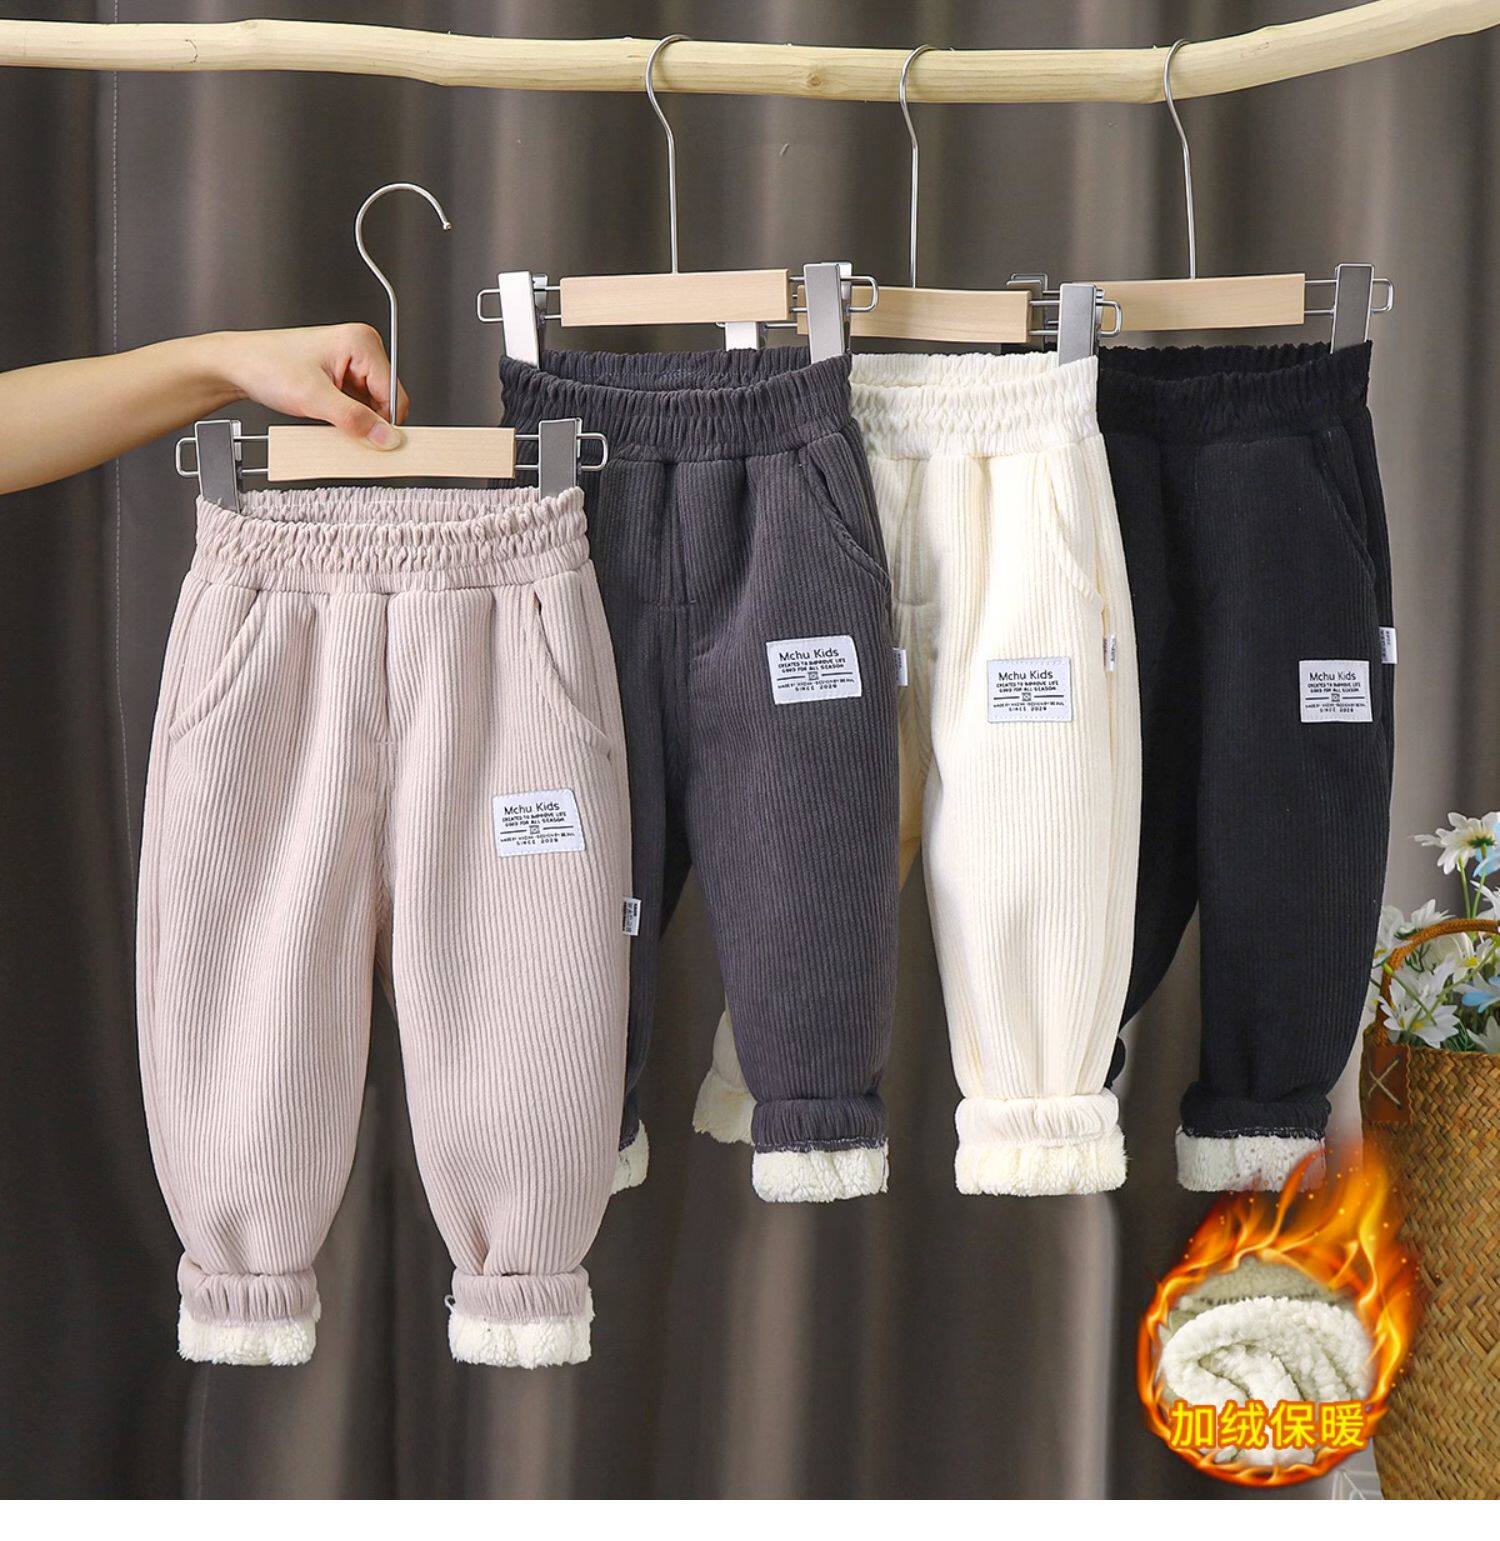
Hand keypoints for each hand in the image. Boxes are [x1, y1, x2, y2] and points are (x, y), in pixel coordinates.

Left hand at [209, 324, 410, 447]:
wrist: (237, 366)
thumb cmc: (266, 365)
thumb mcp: (314, 398)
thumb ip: (355, 420)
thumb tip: (386, 438)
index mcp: (361, 343)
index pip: (394, 394)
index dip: (385, 423)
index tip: (377, 445)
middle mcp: (361, 349)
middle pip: (386, 402)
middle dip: (368, 422)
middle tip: (344, 431)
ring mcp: (351, 364)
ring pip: (372, 407)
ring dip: (356, 421)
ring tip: (327, 418)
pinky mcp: (342, 377)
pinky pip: (358, 406)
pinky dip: (347, 419)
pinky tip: (327, 418)